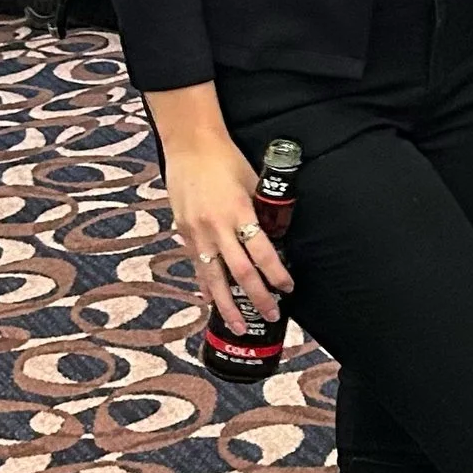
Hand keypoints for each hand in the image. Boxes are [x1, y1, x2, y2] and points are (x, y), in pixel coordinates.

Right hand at [160, 124, 292, 331]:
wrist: (189, 146)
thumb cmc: (225, 160)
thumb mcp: (252, 182)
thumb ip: (263, 210)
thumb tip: (279, 234)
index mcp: (238, 212)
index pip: (262, 253)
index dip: (277, 274)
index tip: (288, 287)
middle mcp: (216, 227)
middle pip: (240, 273)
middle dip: (258, 297)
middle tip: (272, 314)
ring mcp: (197, 233)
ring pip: (214, 278)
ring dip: (228, 306)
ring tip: (240, 326)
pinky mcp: (184, 233)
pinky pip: (198, 267)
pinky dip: (206, 287)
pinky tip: (212, 303)